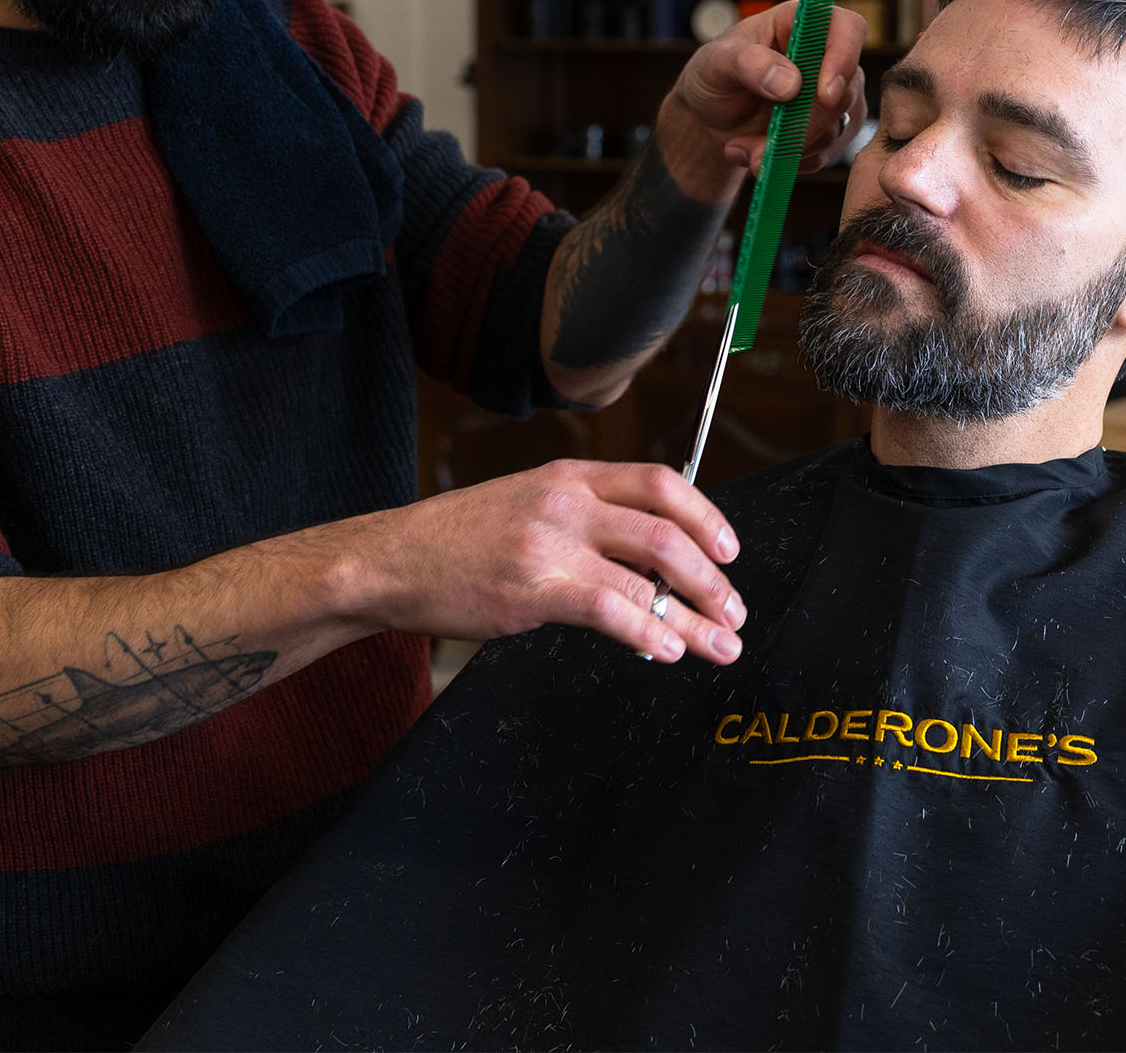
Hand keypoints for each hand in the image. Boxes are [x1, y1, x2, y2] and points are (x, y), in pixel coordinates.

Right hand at [338, 460, 746, 663]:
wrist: (391, 560)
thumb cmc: (458, 540)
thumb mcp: (528, 504)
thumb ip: (585, 520)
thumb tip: (647, 563)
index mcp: (570, 475)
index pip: (661, 482)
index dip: (707, 517)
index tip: (730, 551)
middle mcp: (567, 502)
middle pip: (667, 532)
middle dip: (713, 579)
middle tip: (734, 610)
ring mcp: (550, 544)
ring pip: (649, 576)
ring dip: (696, 617)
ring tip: (719, 644)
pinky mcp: (533, 589)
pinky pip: (610, 610)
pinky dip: (649, 633)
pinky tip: (666, 650)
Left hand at [658, 0, 868, 200]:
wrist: (710, 118)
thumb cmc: (712, 76)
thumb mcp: (715, 63)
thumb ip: (747, 64)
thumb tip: (790, 83)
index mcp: (801, 24)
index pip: (847, 28)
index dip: (844, 58)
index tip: (824, 95)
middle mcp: (826, 56)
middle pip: (843, 91)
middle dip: (802, 128)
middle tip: (759, 150)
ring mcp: (834, 93)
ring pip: (836, 128)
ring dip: (789, 150)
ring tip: (743, 150)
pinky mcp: (833, 127)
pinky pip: (829, 151)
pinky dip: (793, 161)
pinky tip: (759, 156)